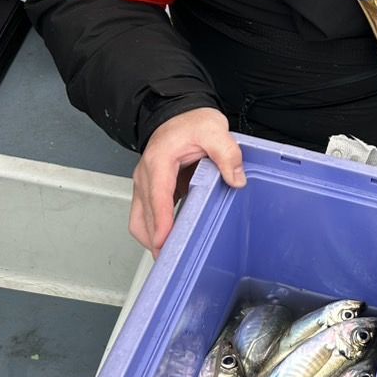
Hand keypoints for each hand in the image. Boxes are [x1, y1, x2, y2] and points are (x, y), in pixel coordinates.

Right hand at [130, 108, 244, 257]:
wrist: (176, 113)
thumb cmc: (190, 122)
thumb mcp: (214, 129)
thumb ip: (227, 153)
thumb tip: (236, 178)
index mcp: (159, 162)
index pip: (157, 197)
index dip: (160, 223)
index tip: (164, 243)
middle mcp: (146, 176)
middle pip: (143, 218)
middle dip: (155, 242)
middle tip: (174, 263)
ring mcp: (145, 185)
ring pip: (140, 221)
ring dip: (153, 240)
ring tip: (172, 259)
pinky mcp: (151, 191)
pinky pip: (147, 217)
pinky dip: (155, 232)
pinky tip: (172, 242)